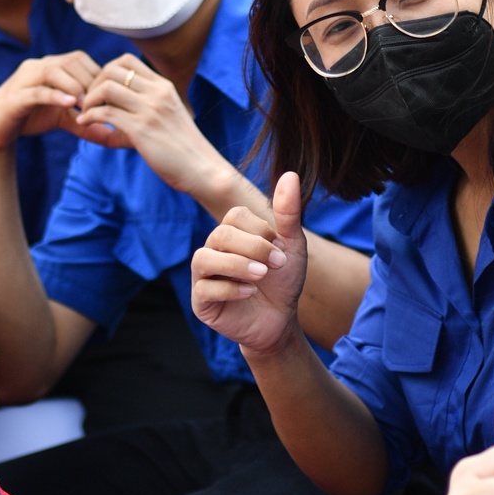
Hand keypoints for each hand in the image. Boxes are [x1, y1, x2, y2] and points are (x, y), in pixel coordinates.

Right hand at [0, 53, 118, 155]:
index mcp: (52, 66)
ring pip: (53, 70)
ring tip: (86, 105)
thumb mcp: (64, 119)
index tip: (110, 97)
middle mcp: (38, 66)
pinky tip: (70, 105)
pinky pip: (36, 91)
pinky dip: (55, 96)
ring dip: (75, 86)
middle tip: (102, 103)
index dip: (98, 75)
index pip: (81, 59)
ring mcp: (24, 79)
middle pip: (71, 60)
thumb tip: (116, 136)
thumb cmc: (31, 117)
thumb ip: (87, 123)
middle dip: (90, 80)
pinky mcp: (14, 97)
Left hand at [75, 56, 232, 204]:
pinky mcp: (141, 129)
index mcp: (164, 87)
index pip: (127, 61)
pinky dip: (89, 116)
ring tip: (86, 113)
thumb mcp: (168, 116)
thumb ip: (145, 107)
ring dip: (89, 100)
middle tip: (88, 101)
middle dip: (94, 83)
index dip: (106, 71)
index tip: (101, 90)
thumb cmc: (183, 148)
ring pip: (107, 88)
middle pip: (112, 70)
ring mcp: (150, 110)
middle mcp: (157, 93)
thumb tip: (112, 111)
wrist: (202, 169)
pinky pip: (105, 113)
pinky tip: (85, 124)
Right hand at [191, 172, 306, 353]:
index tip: (281, 247)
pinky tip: (249, 293)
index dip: (260, 230)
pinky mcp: (201, 302)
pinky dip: (229, 288)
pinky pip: (204, 288)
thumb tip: (291, 174)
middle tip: (276, 263)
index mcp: (232, 233)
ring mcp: (203, 276)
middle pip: (220, 234)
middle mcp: (213, 250)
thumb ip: (288, 212)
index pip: (235, 216)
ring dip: (237, 265)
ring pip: (204, 258)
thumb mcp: (291, 245)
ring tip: (261, 275)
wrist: (280, 320)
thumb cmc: (283, 280)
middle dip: (252, 247)